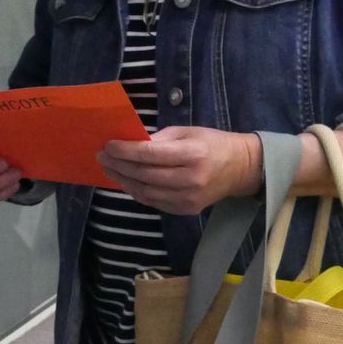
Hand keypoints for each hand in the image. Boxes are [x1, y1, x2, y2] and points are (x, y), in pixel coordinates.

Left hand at [97, 127, 261, 214]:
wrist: (240, 169)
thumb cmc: (212, 144)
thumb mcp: (187, 132)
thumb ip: (160, 140)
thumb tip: (130, 144)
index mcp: (193, 154)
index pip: (151, 155)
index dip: (126, 151)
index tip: (108, 146)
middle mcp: (191, 179)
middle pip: (145, 175)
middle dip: (119, 166)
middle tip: (102, 157)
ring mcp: (188, 198)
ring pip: (146, 192)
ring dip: (123, 181)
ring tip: (109, 169)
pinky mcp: (186, 210)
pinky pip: (154, 202)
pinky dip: (136, 192)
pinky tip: (126, 181)